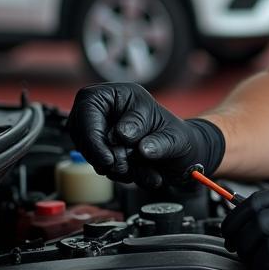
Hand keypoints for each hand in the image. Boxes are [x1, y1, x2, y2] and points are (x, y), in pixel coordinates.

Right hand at [67, 82, 224, 188]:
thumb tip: (138, 145)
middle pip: (84, 134)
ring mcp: (103, 130)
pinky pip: (100, 165)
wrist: (184, 155)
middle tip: (126, 169)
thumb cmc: (180, 138)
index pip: (88, 108)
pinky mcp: (103, 149)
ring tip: (145, 172)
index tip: (108, 159)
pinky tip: (142, 175)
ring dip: (116, 168)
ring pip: (91, 153)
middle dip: (104, 157)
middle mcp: (108, 110)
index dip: (92, 136)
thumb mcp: (177, 138)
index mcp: (122, 94)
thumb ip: (160, 141)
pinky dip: (120, 174)